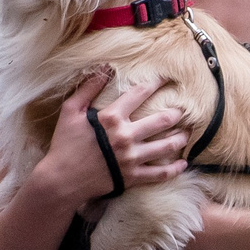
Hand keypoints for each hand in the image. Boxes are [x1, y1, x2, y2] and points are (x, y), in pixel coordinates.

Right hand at [35, 69, 191, 209]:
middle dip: (177, 112)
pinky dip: (174, 169)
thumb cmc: (64, 144)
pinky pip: (160, 174)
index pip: (140, 94)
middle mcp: (126, 136)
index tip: (168, 78)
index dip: (156, 83)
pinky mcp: (132, 177)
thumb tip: (105, 68)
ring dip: (181, 137)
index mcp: (112, 118)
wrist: (61, 180)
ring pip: (167, 146)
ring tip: (188, 131)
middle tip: (186, 108)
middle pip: (162, 120)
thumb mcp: (71, 111)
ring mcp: (131, 158)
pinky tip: (183, 164)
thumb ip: (88, 88)